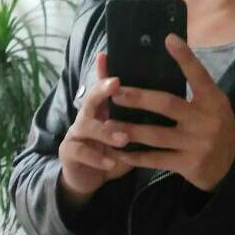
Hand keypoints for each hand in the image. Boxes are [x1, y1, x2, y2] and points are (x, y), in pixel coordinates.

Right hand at [58, 51, 134, 197]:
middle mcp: (86, 117)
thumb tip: (166, 110)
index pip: (102, 87)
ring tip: (123, 138)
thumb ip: (138, 125)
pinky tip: (111, 162)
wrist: (89, 179)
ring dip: (105, 131)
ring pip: (86, 126)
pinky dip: (97, 157)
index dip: (103, 71)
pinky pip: (81, 152)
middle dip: (102, 90)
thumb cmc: (112, 155)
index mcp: (102, 111)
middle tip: (116, 85)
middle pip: (91, 98)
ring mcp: (75, 133)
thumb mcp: (127, 138)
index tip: (107, 55)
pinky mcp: (69, 152)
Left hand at [108, 33, 234, 191]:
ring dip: (129, 129)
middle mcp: (206, 120)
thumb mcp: (214, 106)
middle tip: (114, 93)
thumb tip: (170, 60)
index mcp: (213, 100)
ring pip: (156, 135)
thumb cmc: (216, 129)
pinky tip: (119, 153)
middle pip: (167, 104)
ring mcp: (197, 143)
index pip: (198, 74)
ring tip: (108, 124)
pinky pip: (156, 160)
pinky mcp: (189, 164)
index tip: (168, 39)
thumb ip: (197, 90)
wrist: (230, 168)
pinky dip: (136, 157)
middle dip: (138, 98)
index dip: (184, 57)